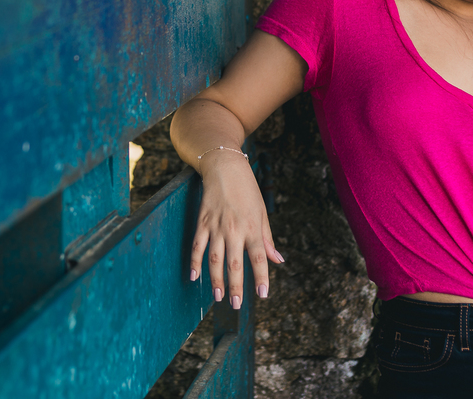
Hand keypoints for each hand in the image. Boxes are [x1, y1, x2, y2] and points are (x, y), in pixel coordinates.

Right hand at [189, 150, 283, 307]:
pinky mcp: (202, 222)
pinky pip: (197, 245)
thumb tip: (277, 260)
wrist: (225, 167)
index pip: (258, 258)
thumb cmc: (247, 190)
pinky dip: (195, 261)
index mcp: (253, 227)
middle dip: (236, 286)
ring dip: (216, 280)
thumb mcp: (262, 212)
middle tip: (237, 305)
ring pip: (215, 259)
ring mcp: (216, 226)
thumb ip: (267, 238)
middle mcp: (235, 229)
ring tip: (218, 297)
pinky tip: (194, 276)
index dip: (261, 277)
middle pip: (235, 263)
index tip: (263, 294)